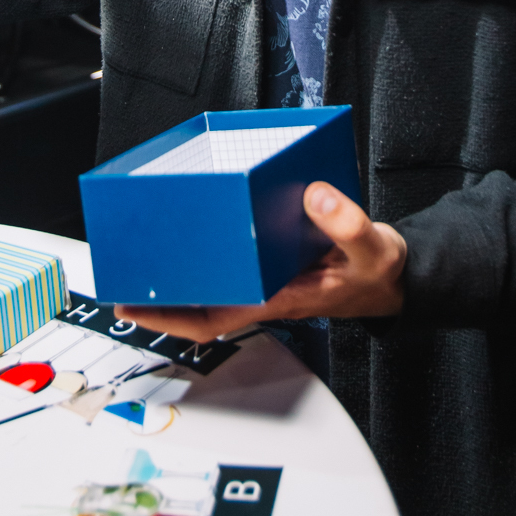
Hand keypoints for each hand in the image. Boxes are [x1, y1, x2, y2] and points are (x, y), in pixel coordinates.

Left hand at [114, 182, 406, 342]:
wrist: (393, 274)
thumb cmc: (377, 271)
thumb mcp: (372, 247)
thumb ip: (347, 222)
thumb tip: (314, 196)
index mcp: (279, 297)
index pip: (212, 318)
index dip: (168, 318)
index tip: (133, 307)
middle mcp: (264, 289)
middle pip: (200, 300)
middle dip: (160, 293)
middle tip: (122, 271)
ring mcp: (266, 276)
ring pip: (212, 280)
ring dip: (180, 271)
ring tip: (145, 248)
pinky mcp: (273, 258)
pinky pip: (232, 258)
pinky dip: (210, 248)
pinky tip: (197, 229)